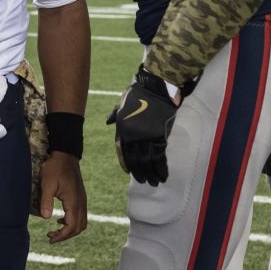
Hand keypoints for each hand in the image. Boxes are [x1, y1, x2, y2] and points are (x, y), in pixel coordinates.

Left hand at [37, 151, 86, 242]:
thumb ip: (46, 201)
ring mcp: (82, 200)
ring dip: (70, 229)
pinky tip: (60, 219)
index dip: (62, 236)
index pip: (71, 226)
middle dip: (66, 235)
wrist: (65, 155)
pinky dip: (72, 221)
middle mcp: (81, 203)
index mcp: (73, 202)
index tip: (50, 238)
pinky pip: (80, 215)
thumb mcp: (47, 184)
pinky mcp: (80, 197)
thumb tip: (45, 218)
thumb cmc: (55, 168)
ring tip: (55, 230)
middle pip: (78, 227)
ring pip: (81, 222)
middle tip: (51, 236)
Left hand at [106, 67, 179, 185]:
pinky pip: (159, 157)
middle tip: (143, 181)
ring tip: (154, 182)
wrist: (156, 88)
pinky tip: (163, 175)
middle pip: (135, 159)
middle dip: (139, 172)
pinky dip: (161, 167)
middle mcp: (132, 135)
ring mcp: (146, 137)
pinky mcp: (159, 136)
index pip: (122, 151)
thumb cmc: (138, 93)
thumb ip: (115, 114)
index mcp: (122, 128)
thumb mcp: (122, 103)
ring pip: (147, 161)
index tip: (129, 172)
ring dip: (151, 173)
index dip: (126, 163)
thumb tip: (107, 122)